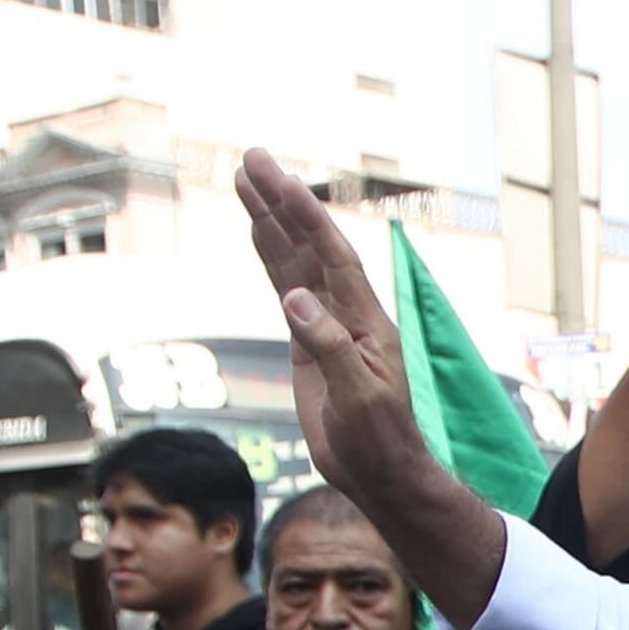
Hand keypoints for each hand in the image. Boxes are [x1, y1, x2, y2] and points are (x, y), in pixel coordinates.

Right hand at [236, 148, 463, 512]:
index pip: (332, 256)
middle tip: (252, 157)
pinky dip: (271, 257)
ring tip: (247, 179)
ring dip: (271, 221)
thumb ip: (329, 345)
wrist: (381, 472)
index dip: (305, 217)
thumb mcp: (359, 396)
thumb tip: (295, 299)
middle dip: (281, 201)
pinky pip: (285, 288)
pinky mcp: (307, 342)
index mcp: (365, 321)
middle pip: (309, 246)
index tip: (278, 180)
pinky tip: (258, 231)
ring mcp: (326, 324)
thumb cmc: (380, 439)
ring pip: (294, 261)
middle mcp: (346, 313)